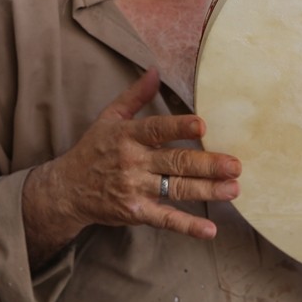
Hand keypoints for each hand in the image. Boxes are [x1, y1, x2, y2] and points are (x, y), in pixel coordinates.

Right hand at [22, 68, 240, 263]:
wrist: (66, 190)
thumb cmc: (94, 149)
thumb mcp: (110, 118)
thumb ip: (135, 96)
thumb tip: (155, 71)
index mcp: (128, 136)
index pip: (156, 129)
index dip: (179, 127)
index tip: (202, 125)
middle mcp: (133, 162)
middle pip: (175, 162)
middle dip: (207, 164)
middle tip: (235, 165)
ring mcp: (135, 189)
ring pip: (176, 189)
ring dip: (207, 191)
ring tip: (233, 190)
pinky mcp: (136, 212)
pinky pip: (165, 220)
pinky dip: (188, 226)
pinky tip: (210, 230)